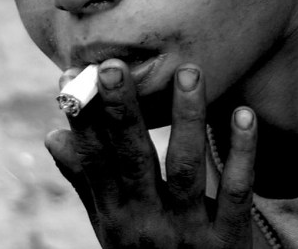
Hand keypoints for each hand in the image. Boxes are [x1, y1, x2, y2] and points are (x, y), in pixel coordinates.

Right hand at [45, 60, 257, 247]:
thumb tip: (53, 135)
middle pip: (132, 160)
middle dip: (122, 112)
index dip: (82, 119)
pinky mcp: (229, 241)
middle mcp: (146, 224)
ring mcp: (189, 233)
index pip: (94, 161)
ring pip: (185, 169)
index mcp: (116, 217)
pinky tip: (244, 114)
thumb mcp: (112, 229)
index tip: (70, 76)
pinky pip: (237, 192)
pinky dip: (242, 153)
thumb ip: (88, 182)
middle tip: (113, 65)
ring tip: (189, 73)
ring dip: (186, 119)